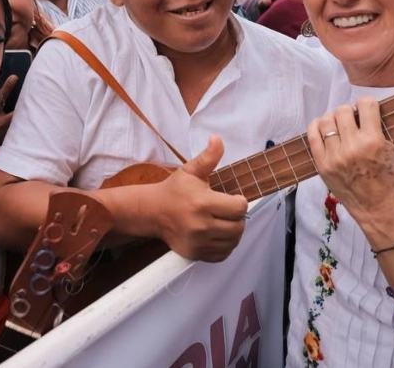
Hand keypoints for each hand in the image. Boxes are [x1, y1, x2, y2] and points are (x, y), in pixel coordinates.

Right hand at [150, 136, 247, 262]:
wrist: (153, 212)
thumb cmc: (174, 190)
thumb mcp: (190, 171)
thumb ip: (208, 157)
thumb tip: (218, 139)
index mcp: (202, 203)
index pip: (239, 208)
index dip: (240, 201)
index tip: (233, 198)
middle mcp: (201, 225)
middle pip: (238, 227)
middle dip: (238, 217)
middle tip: (229, 211)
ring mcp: (198, 242)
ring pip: (233, 242)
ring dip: (233, 232)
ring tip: (225, 221)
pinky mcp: (195, 253)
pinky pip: (222, 254)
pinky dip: (225, 245)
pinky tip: (218, 234)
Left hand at [307, 98, 393, 249]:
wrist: (376, 208)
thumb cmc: (388, 179)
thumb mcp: (392, 150)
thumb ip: (382, 128)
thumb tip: (370, 110)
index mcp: (373, 141)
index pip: (366, 104)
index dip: (367, 104)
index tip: (367, 110)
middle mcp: (352, 147)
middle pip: (342, 111)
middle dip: (349, 111)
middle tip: (352, 120)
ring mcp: (334, 156)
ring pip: (326, 121)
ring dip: (333, 118)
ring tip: (339, 125)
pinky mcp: (322, 165)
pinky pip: (312, 136)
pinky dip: (316, 126)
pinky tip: (322, 126)